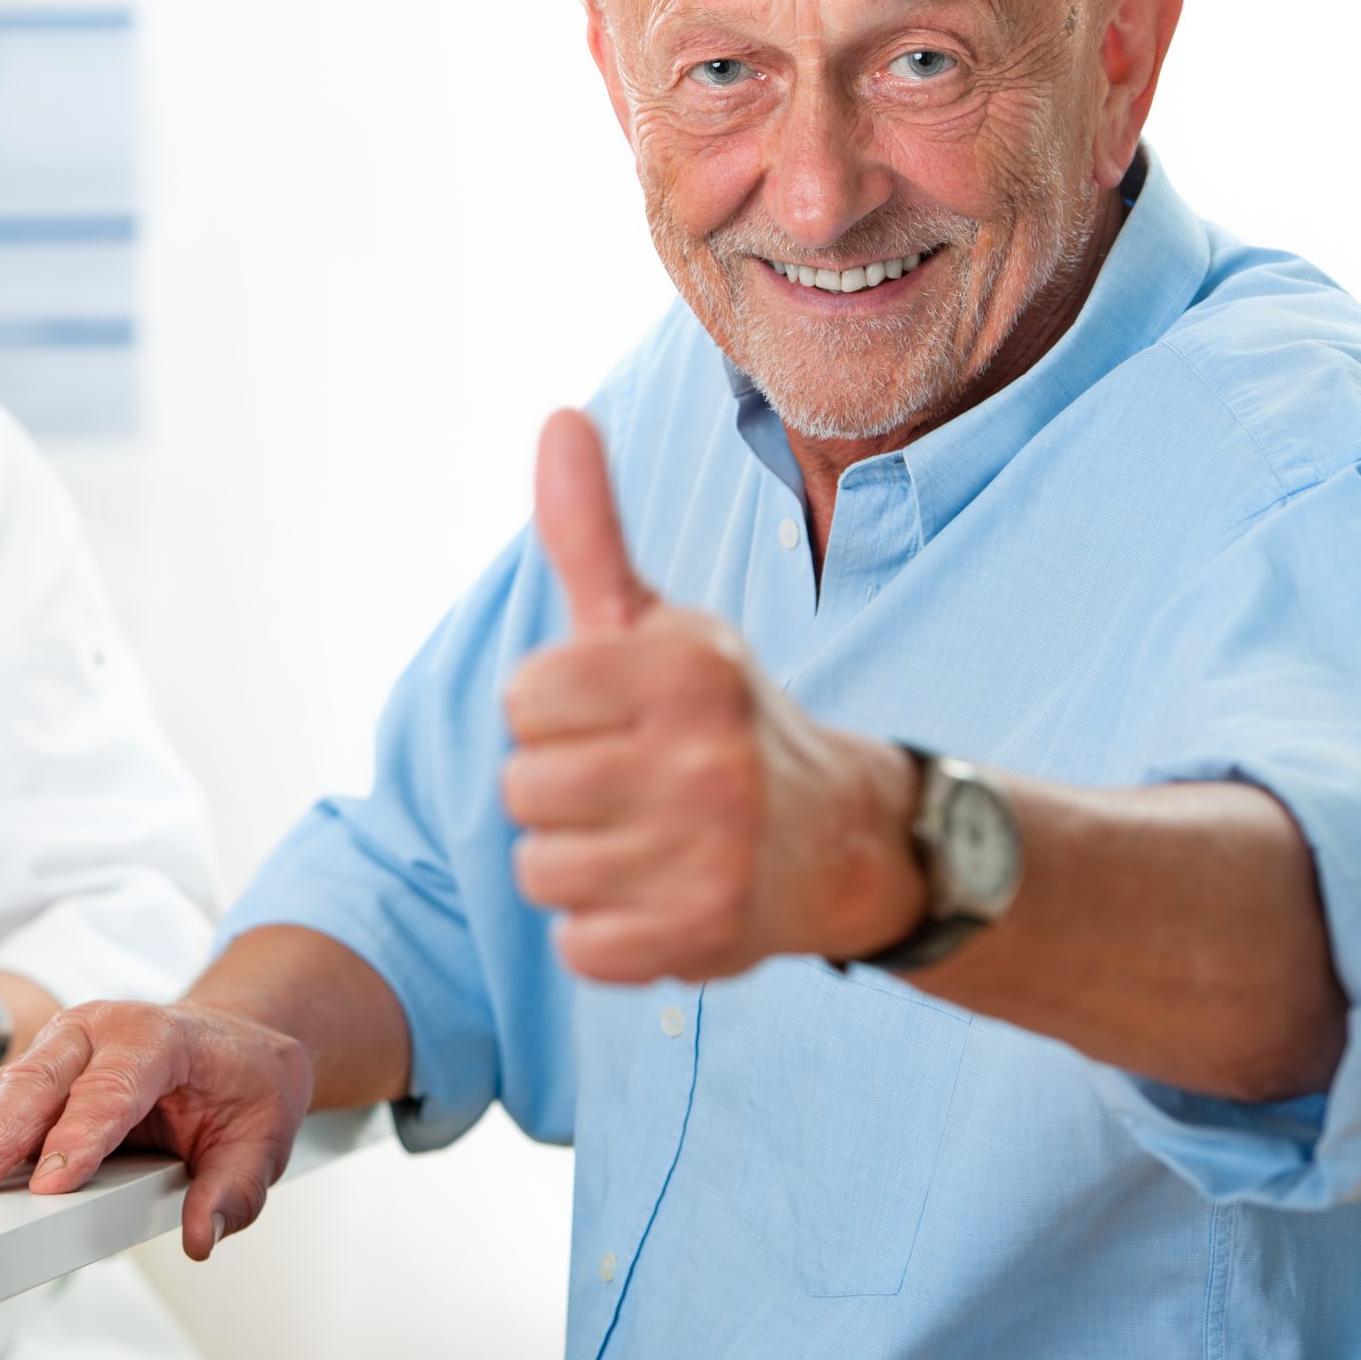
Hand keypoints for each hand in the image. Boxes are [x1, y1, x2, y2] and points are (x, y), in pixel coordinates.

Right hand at [0, 999, 313, 1260]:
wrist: (235, 1037)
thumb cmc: (244, 1080)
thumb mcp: (264, 1135)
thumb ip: (234, 1188)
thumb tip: (202, 1234)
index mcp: (156, 1036)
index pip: (112, 1090)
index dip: (79, 1137)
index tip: (48, 1184)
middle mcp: (98, 1030)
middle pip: (38, 1084)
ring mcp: (60, 1044)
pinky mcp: (35, 1068)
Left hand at [501, 409, 925, 982]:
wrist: (839, 837)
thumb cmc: (713, 716)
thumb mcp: (656, 620)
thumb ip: (590, 529)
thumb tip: (558, 414)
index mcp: (686, 665)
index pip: (523, 699)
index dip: (552, 712)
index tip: (609, 715)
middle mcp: (706, 755)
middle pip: (521, 788)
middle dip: (560, 791)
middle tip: (629, 785)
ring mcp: (711, 850)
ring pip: (540, 871)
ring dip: (578, 865)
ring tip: (643, 841)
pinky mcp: (704, 934)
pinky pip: (577, 946)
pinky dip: (604, 933)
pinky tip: (658, 896)